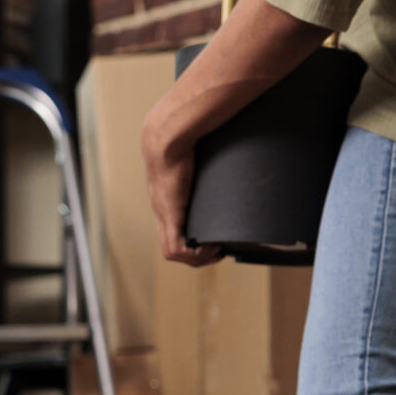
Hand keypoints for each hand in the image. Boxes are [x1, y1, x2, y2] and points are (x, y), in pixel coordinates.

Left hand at [142, 126, 220, 268]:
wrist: (168, 136)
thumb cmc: (183, 142)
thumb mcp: (197, 164)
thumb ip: (205, 171)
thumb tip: (232, 160)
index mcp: (168, 203)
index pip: (174, 235)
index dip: (193, 246)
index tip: (214, 243)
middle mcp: (163, 212)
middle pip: (173, 250)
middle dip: (197, 256)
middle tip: (217, 252)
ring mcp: (164, 215)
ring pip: (173, 253)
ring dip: (196, 258)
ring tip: (216, 251)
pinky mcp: (169, 214)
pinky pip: (175, 248)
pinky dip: (193, 254)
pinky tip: (211, 246)